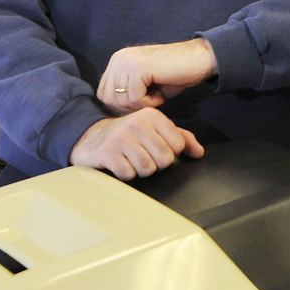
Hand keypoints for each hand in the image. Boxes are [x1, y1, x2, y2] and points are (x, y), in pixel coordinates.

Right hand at [69, 108, 203, 179]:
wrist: (90, 136)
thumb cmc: (127, 136)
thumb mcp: (153, 131)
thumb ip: (179, 138)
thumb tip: (199, 152)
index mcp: (152, 115)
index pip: (178, 145)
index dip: (170, 153)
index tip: (155, 149)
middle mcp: (137, 123)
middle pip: (165, 159)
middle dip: (156, 164)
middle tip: (142, 156)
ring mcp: (121, 137)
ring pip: (148, 168)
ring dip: (140, 170)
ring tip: (131, 160)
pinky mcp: (108, 152)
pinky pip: (128, 174)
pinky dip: (125, 174)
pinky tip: (120, 164)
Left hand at [97, 38, 217, 112]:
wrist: (197, 60)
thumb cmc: (173, 74)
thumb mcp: (143, 84)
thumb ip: (125, 91)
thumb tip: (110, 108)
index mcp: (117, 61)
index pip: (103, 93)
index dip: (122, 104)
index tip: (142, 101)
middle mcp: (118, 58)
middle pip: (109, 98)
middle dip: (130, 106)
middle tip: (150, 100)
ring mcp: (127, 61)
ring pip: (121, 99)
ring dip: (141, 104)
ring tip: (156, 95)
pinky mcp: (138, 68)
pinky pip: (135, 98)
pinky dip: (149, 102)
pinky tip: (160, 94)